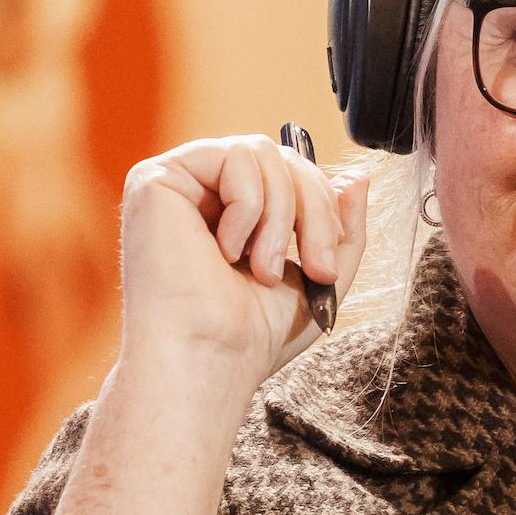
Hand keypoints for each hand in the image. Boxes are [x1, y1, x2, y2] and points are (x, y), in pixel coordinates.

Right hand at [116, 134, 369, 393]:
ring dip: (280, 215)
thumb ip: (342, 228)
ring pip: (261, 152)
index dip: (321, 207)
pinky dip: (248, 207)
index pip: (288, 173)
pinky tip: (225, 252)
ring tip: (262, 270)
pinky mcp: (155, 178)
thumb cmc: (252, 337)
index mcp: (229, 214)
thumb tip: (360, 177)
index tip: (325, 268)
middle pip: (280, 157)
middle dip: (313, 210)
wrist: (210, 362)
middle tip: (316, 268)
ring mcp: (176, 184)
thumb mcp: (318, 278)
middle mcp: (199, 194)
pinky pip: (233, 156)